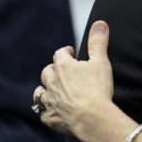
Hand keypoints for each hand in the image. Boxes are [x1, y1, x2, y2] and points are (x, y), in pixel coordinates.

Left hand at [37, 21, 141, 141]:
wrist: (92, 118)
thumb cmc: (97, 89)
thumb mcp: (101, 62)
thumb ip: (98, 42)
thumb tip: (99, 24)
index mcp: (64, 67)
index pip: (60, 54)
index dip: (65, 52)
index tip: (70, 52)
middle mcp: (52, 83)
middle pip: (47, 72)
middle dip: (52, 70)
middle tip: (60, 71)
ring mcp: (50, 101)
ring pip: (40, 93)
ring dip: (45, 90)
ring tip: (51, 90)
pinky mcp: (52, 117)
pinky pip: (44, 114)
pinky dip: (48, 112)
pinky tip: (53, 112)